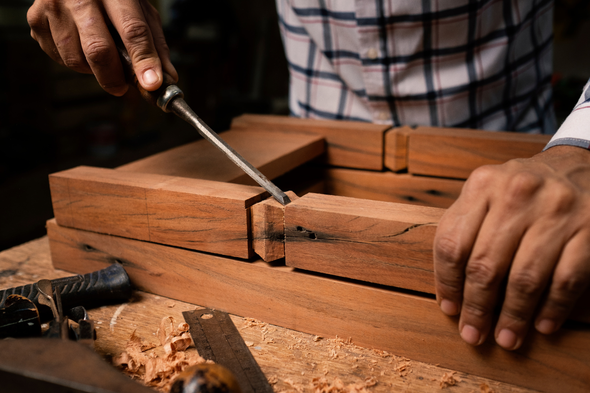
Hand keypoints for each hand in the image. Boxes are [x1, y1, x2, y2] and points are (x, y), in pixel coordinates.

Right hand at [27, 0, 177, 95]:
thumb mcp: (139, 10)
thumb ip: (154, 45)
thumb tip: (167, 79)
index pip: (132, 30)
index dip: (143, 60)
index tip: (152, 85)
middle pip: (98, 50)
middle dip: (115, 78)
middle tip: (124, 87)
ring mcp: (53, 7)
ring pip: (76, 59)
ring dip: (94, 70)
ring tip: (102, 55)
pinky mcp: (36, 20)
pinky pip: (59, 58)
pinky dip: (76, 61)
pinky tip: (81, 44)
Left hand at [433, 145, 589, 349]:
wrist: (578, 164)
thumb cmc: (521, 190)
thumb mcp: (486, 192)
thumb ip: (464, 227)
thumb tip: (451, 289)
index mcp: (482, 185)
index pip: (451, 243)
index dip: (447, 283)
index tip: (449, 309)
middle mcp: (516, 194)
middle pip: (485, 265)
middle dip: (477, 308)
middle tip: (473, 334)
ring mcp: (556, 211)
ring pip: (524, 278)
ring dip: (513, 316)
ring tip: (506, 338)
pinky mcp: (589, 229)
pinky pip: (566, 280)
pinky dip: (552, 308)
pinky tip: (542, 325)